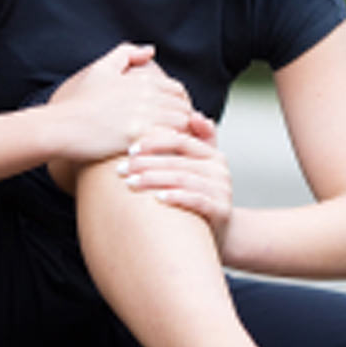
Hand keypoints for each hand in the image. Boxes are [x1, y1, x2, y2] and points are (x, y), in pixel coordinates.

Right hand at [44, 43, 195, 166]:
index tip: (172, 118)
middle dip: (184, 120)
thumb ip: (126, 53)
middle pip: (184, 107)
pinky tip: (164, 153)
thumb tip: (150, 51)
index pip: (178, 90)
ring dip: (181, 134)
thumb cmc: (80, 102)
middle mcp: (147, 94)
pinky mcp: (139, 134)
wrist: (62, 126)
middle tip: (176, 135)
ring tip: (172, 145)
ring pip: (182, 123)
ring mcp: (144, 114)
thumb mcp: (101, 68)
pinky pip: (171, 138)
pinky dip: (173, 145)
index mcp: (142, 80)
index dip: (179, 104)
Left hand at [118, 125, 233, 233]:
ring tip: (131, 183)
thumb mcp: (198, 168)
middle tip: (122, 169)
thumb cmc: (200, 195)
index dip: (154, 143)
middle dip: (146, 164)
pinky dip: (176, 197)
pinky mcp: (222, 210)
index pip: (181, 141)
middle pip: (178, 161)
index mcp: (212, 154)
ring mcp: (222, 189)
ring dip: (154, 180)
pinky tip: (157, 198)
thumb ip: (196, 142)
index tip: (130, 150)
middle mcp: (220, 169)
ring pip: (184, 179)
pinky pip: (196, 200)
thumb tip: (194, 115)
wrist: (223, 231)